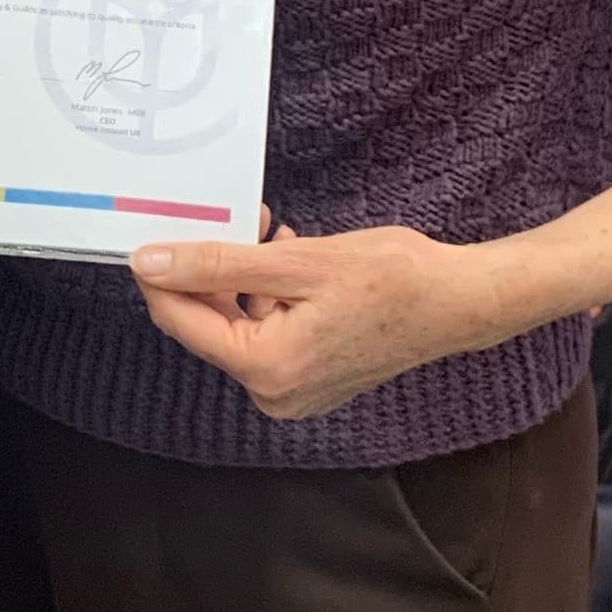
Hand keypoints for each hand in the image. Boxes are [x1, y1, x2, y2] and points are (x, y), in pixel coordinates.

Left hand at [130, 222, 500, 422]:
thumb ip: (218, 263)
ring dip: (243, 277)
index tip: (151, 234)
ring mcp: (294, 391)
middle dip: (210, 271)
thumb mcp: (296, 261)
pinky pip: (269, 334)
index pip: (182, 322)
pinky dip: (269, 296)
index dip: (161, 275)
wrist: (460, 301)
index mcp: (266, 368)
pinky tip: (286, 256)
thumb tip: (150, 263)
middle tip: (224, 219)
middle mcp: (274, 392)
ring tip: (266, 229)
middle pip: (211, 325)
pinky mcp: (312, 380)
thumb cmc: (394, 279)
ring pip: (240, 325)